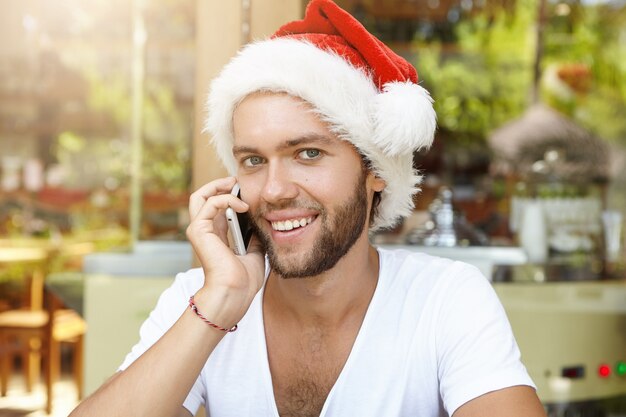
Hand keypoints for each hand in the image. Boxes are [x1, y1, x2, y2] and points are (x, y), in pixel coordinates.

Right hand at [186, 177, 264, 327]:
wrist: (235, 293)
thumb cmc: (244, 280)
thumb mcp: (255, 252)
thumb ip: (255, 237)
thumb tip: (263, 225)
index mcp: (216, 235)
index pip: (215, 206)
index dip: (229, 194)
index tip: (247, 190)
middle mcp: (205, 230)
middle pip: (202, 196)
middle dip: (219, 185)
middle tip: (236, 182)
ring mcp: (199, 230)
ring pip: (200, 195)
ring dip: (219, 186)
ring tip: (236, 186)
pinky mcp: (199, 230)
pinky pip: (210, 203)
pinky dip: (227, 199)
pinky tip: (242, 205)